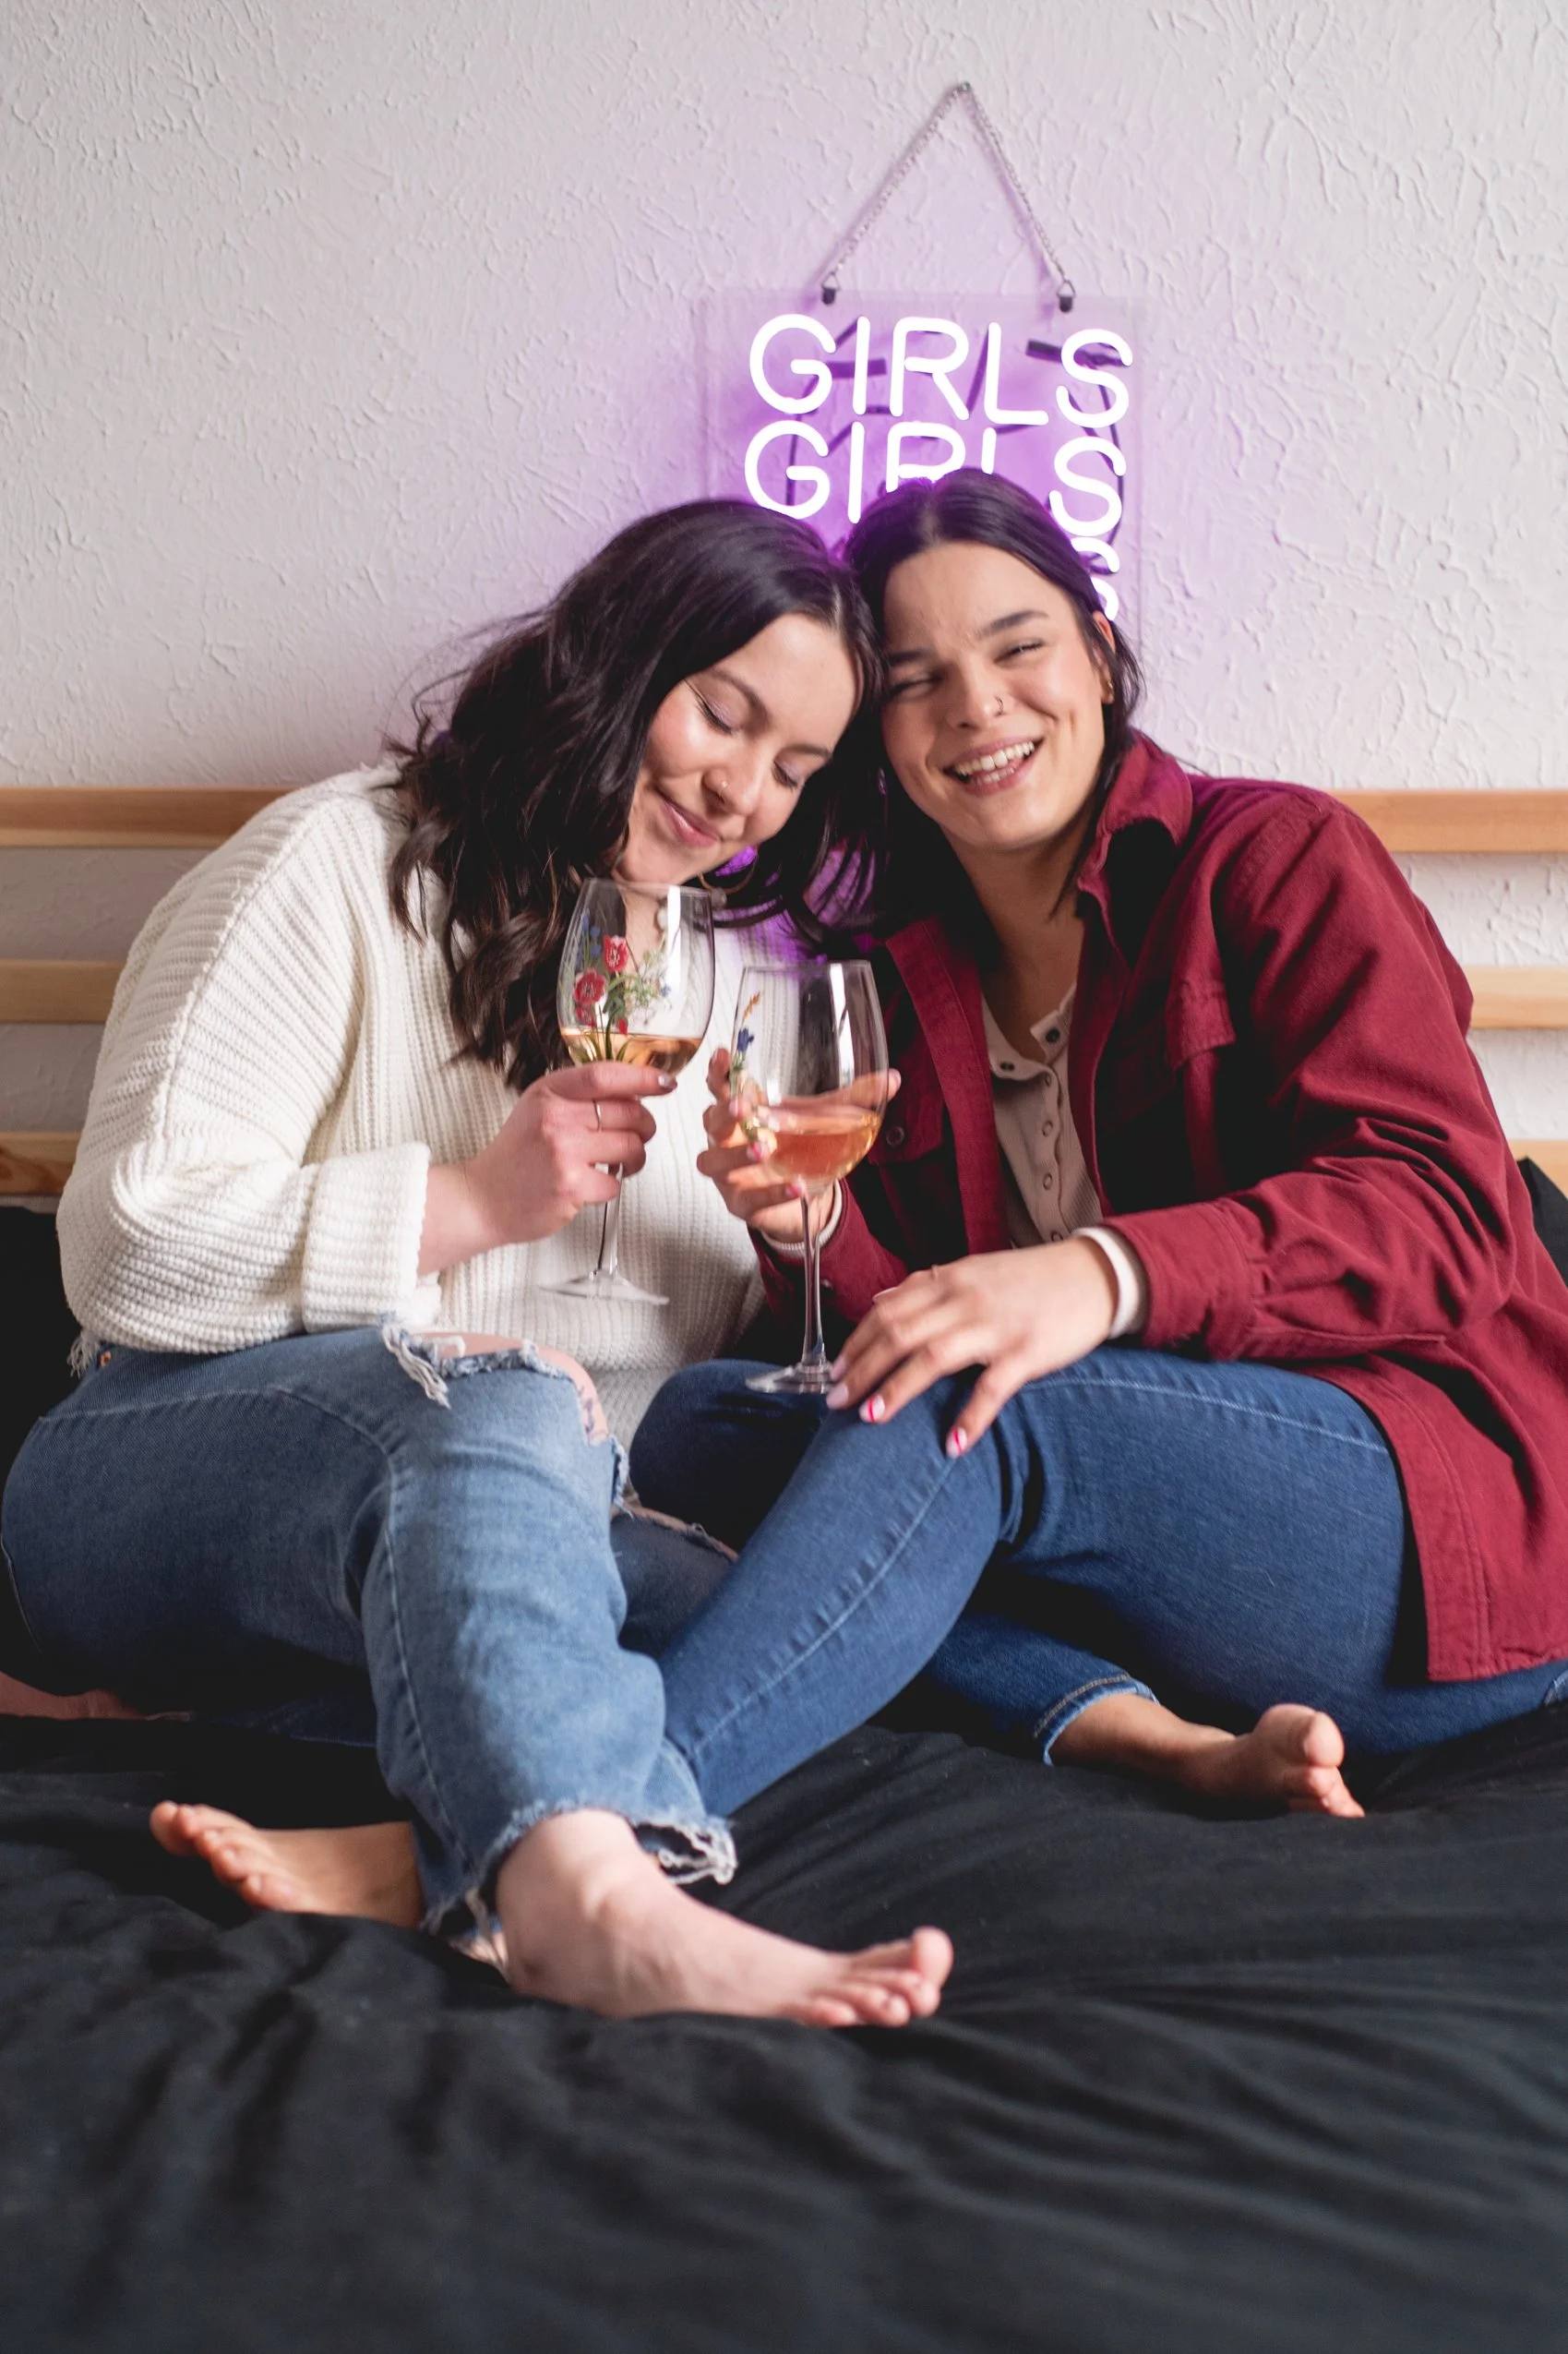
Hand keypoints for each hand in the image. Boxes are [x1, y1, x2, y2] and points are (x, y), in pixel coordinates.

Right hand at [419, 1063, 674, 1273]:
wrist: (483, 1199)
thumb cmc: (516, 1156)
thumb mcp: (537, 1108)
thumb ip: (577, 1096)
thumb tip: (633, 1089)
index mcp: (549, 1093)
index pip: (605, 1075)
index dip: (642, 1076)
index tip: (664, 1082)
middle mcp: (555, 1117)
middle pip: (629, 1112)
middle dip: (644, 1126)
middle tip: (637, 1135)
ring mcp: (563, 1152)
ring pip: (631, 1147)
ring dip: (634, 1158)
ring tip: (617, 1162)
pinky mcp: (571, 1186)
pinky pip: (616, 1182)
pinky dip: (611, 1186)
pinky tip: (592, 1184)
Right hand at [695, 1050, 898, 1248]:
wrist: (799, 1196)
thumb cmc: (798, 1148)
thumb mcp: (825, 1120)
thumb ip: (854, 1099)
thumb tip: (892, 1077)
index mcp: (743, 1112)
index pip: (721, 1086)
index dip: (718, 1071)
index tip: (724, 1055)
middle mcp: (727, 1139)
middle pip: (711, 1121)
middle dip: (723, 1112)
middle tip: (742, 1105)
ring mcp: (729, 1172)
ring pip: (713, 1161)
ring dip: (736, 1154)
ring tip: (762, 1149)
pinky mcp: (740, 1202)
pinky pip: (749, 1197)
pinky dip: (772, 1192)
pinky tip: (795, 1186)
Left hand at [824, 1239, 1118, 1453]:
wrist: (1093, 1275)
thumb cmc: (1031, 1279)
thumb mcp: (973, 1270)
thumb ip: (926, 1285)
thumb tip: (880, 1300)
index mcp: (950, 1280)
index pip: (888, 1310)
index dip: (857, 1342)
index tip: (835, 1371)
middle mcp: (965, 1300)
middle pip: (900, 1333)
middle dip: (863, 1369)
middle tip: (836, 1401)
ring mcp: (996, 1326)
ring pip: (933, 1356)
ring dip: (898, 1388)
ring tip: (871, 1418)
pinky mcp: (1027, 1352)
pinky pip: (992, 1388)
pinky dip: (970, 1418)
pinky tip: (952, 1445)